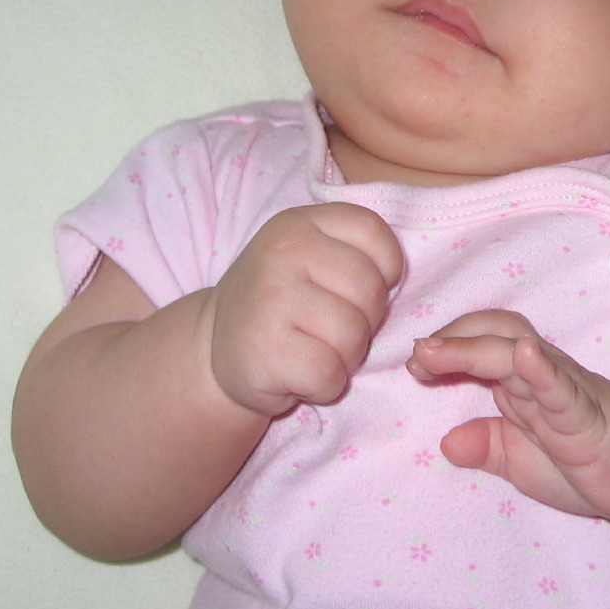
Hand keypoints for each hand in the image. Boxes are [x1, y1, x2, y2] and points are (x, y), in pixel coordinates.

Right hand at [207, 203, 402, 415]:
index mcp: (301, 223)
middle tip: (330, 329)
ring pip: (353, 335)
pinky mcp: (264, 349)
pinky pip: (329, 373)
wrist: (212, 347)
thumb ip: (355, 254)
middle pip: (370, 289)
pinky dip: (325, 385)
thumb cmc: (280, 302)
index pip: (373, 232)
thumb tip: (397, 284)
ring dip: (345, 357)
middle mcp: (283, 251)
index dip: (384, 269)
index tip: (356, 289)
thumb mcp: (309, 257)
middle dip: (365, 321)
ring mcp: (270, 298)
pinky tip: (300, 376)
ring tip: (314, 351)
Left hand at [406, 310, 609, 525]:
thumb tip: (445, 442)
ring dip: (476, 349)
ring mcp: (566, 392)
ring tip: (439, 349)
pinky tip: (524, 355)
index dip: (447, 349)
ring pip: (519, 357)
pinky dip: (541, 370)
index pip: (482, 349)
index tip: (414, 366)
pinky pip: (564, 388)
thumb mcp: (526, 464)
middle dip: (453, 341)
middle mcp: (541, 378)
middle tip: (417, 355)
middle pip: (495, 339)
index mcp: (522, 388)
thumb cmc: (592, 463)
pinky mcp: (591, 415)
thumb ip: (489, 449)